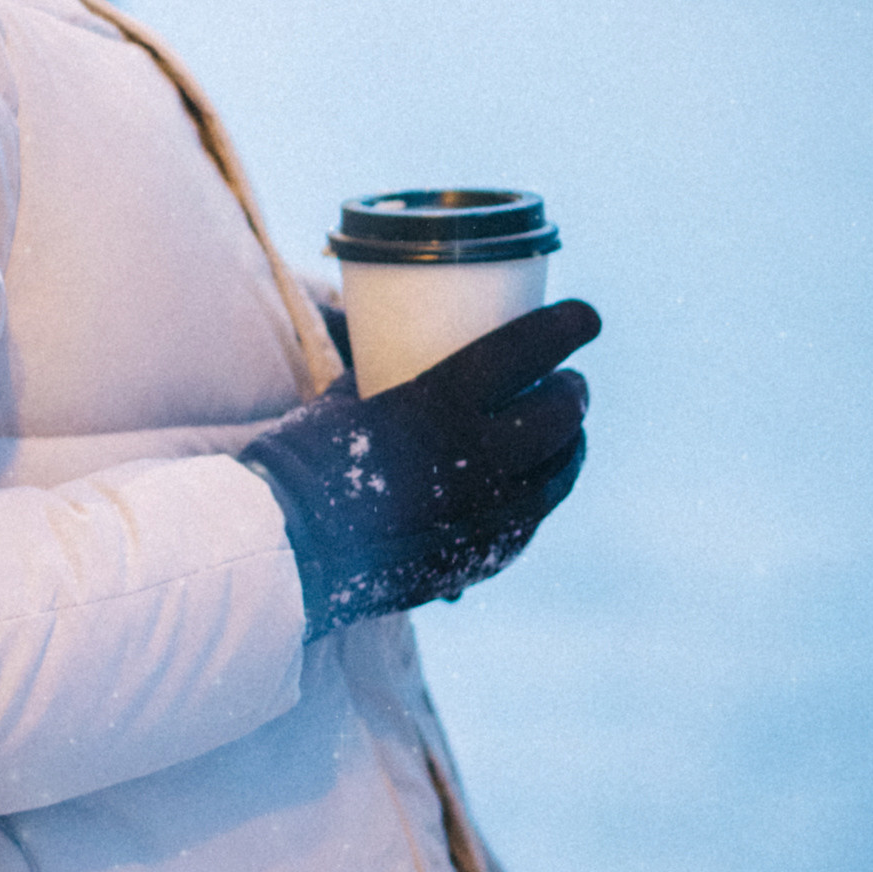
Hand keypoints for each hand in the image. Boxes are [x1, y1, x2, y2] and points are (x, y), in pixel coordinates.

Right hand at [240, 301, 600, 639]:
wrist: (287, 551)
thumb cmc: (302, 461)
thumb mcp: (344, 398)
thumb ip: (381, 372)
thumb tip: (381, 340)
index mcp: (442, 404)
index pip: (529, 351)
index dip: (567, 327)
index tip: (585, 316)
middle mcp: (480, 458)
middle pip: (560, 413)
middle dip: (573, 390)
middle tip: (567, 379)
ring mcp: (489, 513)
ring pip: (561, 470)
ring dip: (570, 442)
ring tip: (563, 430)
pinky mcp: (486, 554)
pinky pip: (534, 516)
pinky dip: (540, 491)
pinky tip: (531, 482)